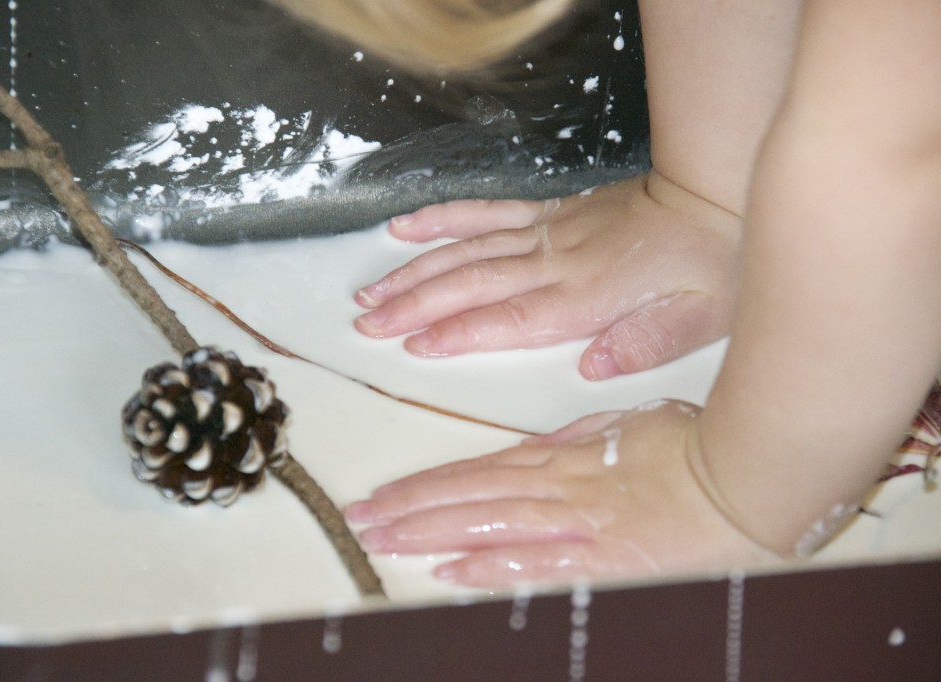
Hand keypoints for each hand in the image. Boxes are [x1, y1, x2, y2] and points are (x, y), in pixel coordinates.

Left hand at [345, 401, 776, 587]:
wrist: (744, 479)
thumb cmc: (694, 448)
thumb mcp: (630, 424)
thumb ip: (583, 435)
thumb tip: (547, 443)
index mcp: (564, 456)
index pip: (478, 470)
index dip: (428, 483)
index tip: (387, 494)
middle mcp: (558, 488)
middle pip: (469, 496)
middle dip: (410, 509)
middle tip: (363, 520)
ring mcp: (576, 524)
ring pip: (487, 524)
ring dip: (430, 532)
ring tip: (383, 539)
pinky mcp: (601, 560)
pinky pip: (534, 562)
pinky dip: (488, 565)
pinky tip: (449, 569)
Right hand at [354, 172, 741, 379]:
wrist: (717, 192)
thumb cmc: (713, 261)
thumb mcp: (701, 317)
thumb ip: (645, 343)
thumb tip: (595, 368)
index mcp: (587, 297)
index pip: (508, 320)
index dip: (456, 333)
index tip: (410, 345)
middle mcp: (556, 263)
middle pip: (471, 285)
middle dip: (413, 305)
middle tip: (367, 323)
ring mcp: (547, 232)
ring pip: (466, 250)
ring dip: (415, 270)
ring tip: (371, 290)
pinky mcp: (549, 212)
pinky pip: (486, 212)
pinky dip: (444, 218)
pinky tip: (407, 227)